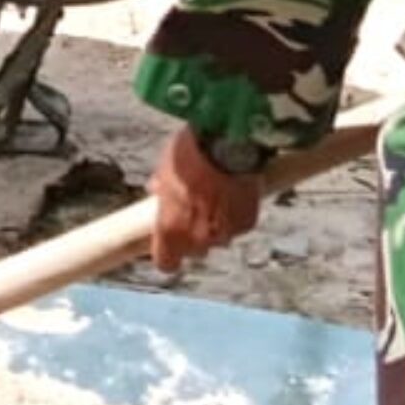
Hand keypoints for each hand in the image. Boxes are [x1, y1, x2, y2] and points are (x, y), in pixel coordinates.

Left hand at [146, 127, 267, 273]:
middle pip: (195, 251)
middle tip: (193, 212)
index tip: (167, 244)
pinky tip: (233, 193)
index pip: (166, 263)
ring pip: (218, 239)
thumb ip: (161, 189)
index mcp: (170, 230)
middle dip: (193, 236)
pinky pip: (238, 226)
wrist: (227, 141)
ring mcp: (225, 233)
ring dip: (216, 226)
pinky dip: (235, 215)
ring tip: (215, 198)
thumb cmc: (189, 154)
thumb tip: (157, 191)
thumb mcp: (165, 168)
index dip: (166, 254)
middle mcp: (198, 239)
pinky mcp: (247, 223)